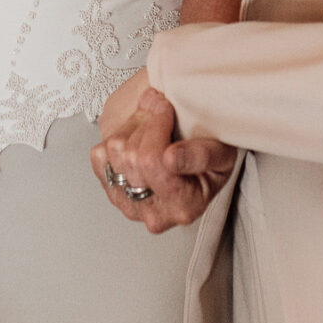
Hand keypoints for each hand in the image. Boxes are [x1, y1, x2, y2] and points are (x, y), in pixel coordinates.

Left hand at [93, 77, 236, 233]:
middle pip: (133, 156)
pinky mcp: (111, 191)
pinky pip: (100, 155)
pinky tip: (137, 139)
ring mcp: (129, 204)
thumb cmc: (209, 160)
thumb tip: (171, 159)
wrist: (193, 164)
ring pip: (115, 151)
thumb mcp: (223, 154)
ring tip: (152, 126)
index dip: (157, 127)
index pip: (153, 162)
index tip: (167, 107)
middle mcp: (154, 214)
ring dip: (132, 128)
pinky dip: (117, 138)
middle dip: (147, 124)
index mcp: (185, 208)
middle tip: (162, 111)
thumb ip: (203, 155)